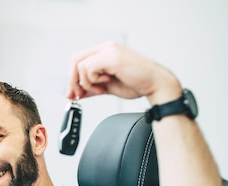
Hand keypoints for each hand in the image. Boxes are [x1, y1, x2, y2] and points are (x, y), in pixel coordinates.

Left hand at [66, 42, 181, 104]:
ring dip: (86, 83)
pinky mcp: (112, 57)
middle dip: (73, 81)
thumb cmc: (136, 84)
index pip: (79, 60)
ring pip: (80, 65)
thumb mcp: (107, 87)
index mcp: (105, 52)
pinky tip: (106, 83)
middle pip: (75, 60)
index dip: (72, 78)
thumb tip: (73, 94)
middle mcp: (106, 48)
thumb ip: (90, 88)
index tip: (73, 94)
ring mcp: (109, 51)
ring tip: (101, 89)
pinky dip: (93, 80)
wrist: (155, 84)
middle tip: (79, 94)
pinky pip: (88, 68)